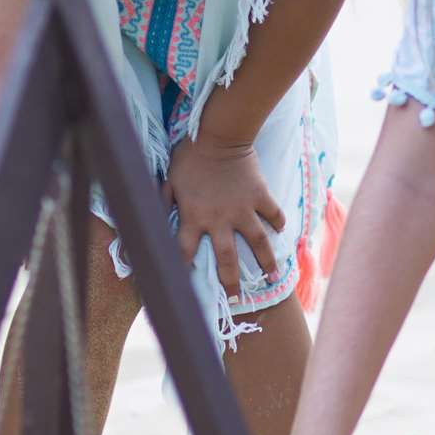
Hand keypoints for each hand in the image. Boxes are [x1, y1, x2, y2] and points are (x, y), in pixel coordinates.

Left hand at [164, 136, 283, 282]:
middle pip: (227, 259)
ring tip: (273, 277)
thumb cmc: (189, 156)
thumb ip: (165, 201)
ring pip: (258, 243)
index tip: (186, 288)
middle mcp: (220, 220)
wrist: (219, 136)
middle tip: (236, 298)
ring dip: (266, 262)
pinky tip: (281, 231)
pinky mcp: (260, 196)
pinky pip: (273, 213)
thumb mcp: (170, 180)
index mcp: (194, 217)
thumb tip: (154, 218)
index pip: (185, 251)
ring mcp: (243, 209)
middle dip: (231, 282)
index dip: (184, 270)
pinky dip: (278, 222)